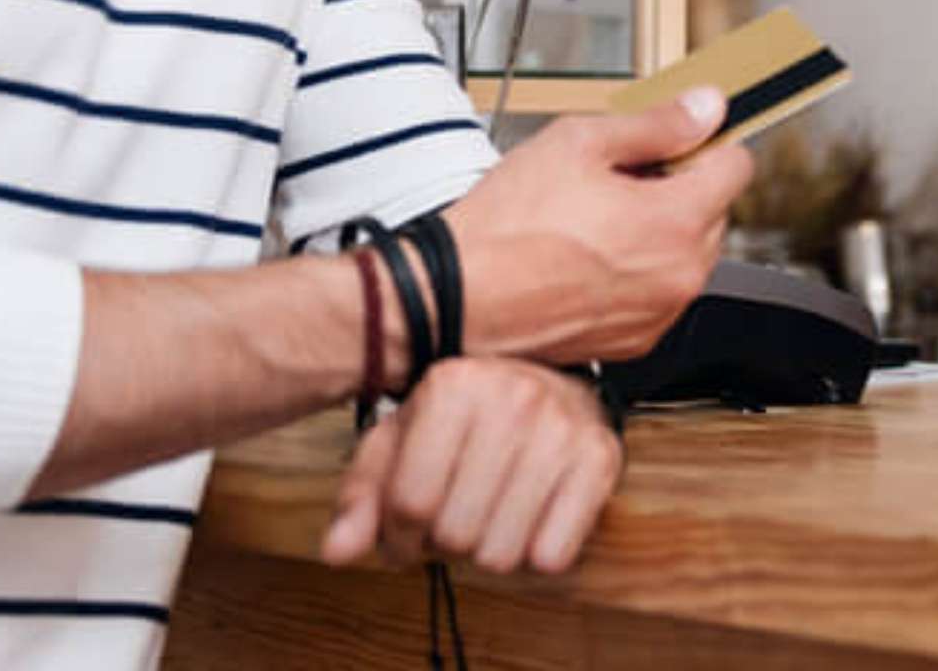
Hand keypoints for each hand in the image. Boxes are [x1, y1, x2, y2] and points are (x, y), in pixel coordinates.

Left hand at [321, 359, 621, 573]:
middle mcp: (513, 396)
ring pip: (501, 554)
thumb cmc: (463, 420)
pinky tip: (532, 515)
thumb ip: (362, 495)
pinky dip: (536, 551)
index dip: (399, 533)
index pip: (409, 502)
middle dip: (446, 540)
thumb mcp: (402, 440)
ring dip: (488, 549)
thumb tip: (337, 552)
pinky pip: (553, 554)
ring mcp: (562, 426)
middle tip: (456, 512)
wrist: (549, 382)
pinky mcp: (600, 457)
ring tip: (491, 511)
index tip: (409, 524)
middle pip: (455, 534)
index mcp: (454, 384)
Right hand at [447, 88, 752, 365]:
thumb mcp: (581, 143)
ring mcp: (659, 315)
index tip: (678, 140)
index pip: (736, 166)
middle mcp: (680, 276)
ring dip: (660, 229)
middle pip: (714, 210)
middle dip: (679, 186)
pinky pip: (659, 291)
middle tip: (619, 176)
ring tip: (597, 217)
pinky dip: (639, 270)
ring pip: (688, 252)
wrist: (455, 298)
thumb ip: (657, 124)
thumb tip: (706, 107)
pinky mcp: (633, 342)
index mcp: (677, 222)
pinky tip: (590, 254)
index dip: (704, 142)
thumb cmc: (507, 226)